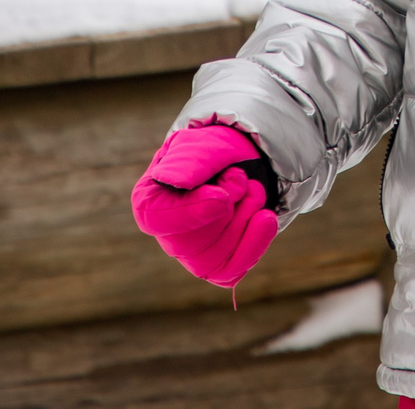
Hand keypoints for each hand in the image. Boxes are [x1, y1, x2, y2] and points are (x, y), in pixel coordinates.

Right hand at [131, 124, 278, 287]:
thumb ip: (188, 162)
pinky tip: (265, 218)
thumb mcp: (203, 145)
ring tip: (253, 188)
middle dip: (228, 209)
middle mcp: (166, 234)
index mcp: (150, 200)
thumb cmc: (214, 151)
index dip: (191, 213)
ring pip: (215, 258)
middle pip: (191, 243)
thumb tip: (173, 181)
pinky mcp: (217, 266)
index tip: (223, 197)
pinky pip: (232, 270)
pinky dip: (254, 244)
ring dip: (245, 218)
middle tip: (241, 178)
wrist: (244, 161)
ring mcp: (191, 254)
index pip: (157, 219)